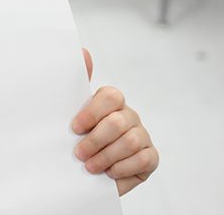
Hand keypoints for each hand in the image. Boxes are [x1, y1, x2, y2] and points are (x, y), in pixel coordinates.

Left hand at [72, 52, 158, 195]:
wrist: (87, 173)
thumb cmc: (80, 140)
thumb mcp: (72, 116)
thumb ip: (76, 85)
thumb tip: (82, 51)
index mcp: (111, 102)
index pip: (110, 96)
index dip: (91, 113)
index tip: (74, 129)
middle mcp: (129, 115)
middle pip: (117, 122)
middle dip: (95, 141)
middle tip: (79, 154)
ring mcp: (142, 135)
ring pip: (129, 141)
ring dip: (105, 157)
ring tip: (90, 166)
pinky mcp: (150, 156)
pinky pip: (142, 159)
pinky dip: (121, 168)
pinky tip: (109, 172)